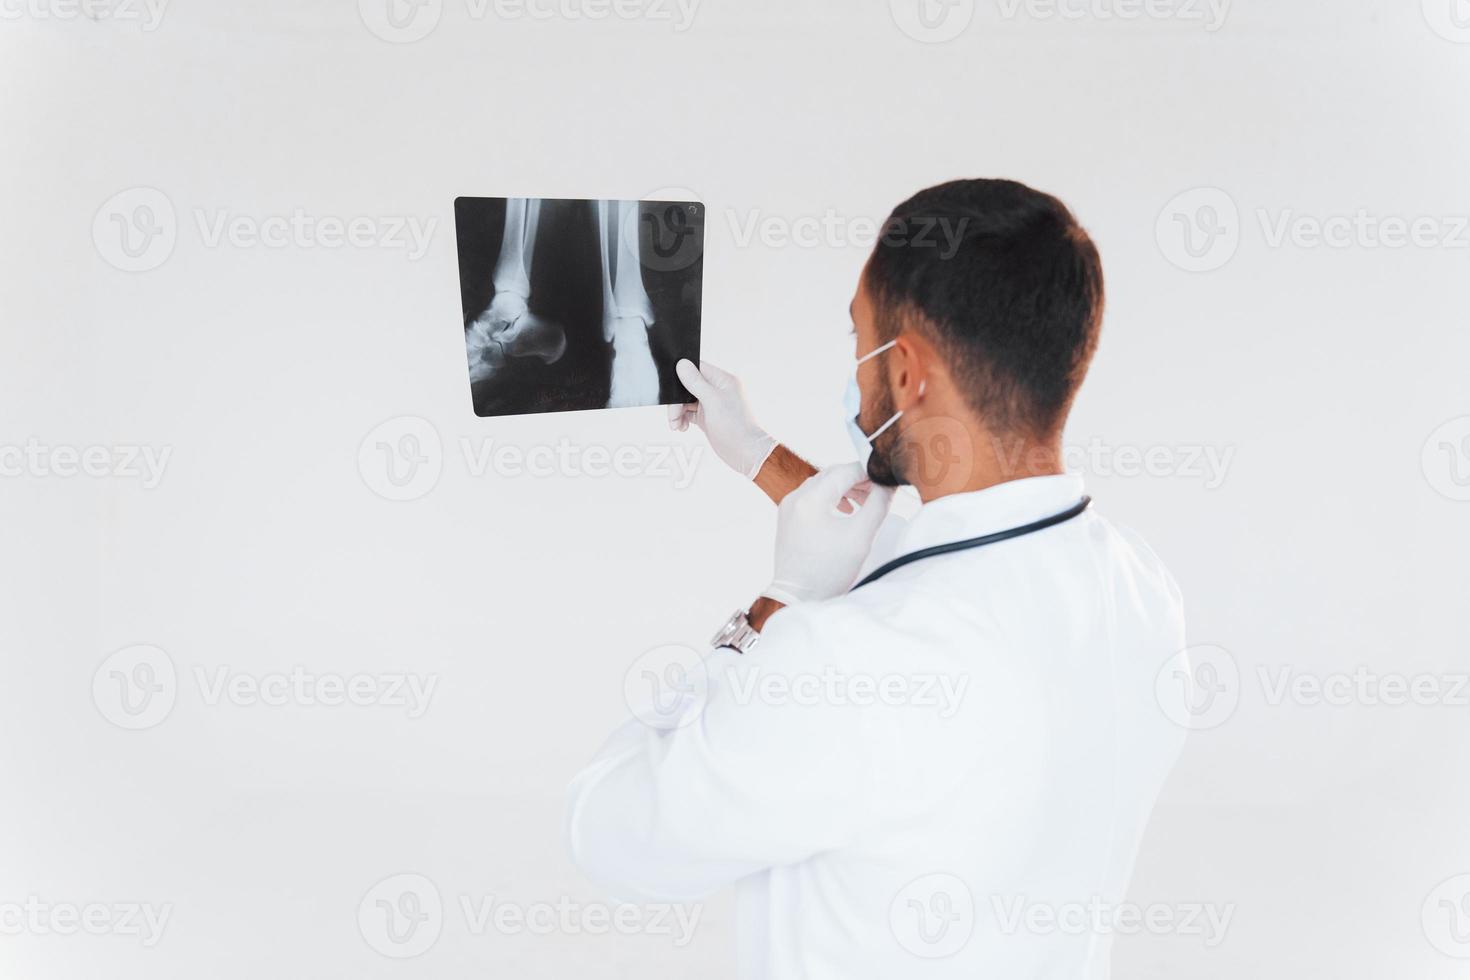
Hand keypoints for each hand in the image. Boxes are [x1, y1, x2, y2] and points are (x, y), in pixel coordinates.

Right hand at [669, 359, 777, 480]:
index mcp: (723, 380)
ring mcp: (712, 404)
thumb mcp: (713, 401)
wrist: (745, 453)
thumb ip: (696, 382)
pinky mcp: (707, 417)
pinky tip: (681, 427)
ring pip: (687, 401)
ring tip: (676, 425)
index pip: (697, 369)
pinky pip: (689, 413)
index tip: (672, 388)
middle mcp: (718, 390)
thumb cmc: (736, 427)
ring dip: (678, 411)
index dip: (682, 376)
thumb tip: (682, 363)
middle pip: (688, 386)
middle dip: (677, 400)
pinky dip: (682, 419)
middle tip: (673, 415)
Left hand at [762, 462, 894, 604]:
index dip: (869, 473)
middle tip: (878, 491)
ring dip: (844, 488)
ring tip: (864, 503)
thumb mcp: (861, 536)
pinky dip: (831, 497)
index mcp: (811, 499)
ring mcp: (789, 507)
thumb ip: (878, 505)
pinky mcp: (787, 517)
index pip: (845, 471)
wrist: (798, 596)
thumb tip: (888, 484)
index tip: (886, 480)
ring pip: (822, 484)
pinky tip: (845, 510)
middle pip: (832, 474)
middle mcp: (795, 497)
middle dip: (857, 480)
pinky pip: (812, 496)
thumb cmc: (829, 571)